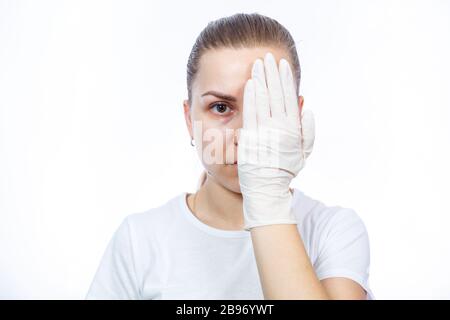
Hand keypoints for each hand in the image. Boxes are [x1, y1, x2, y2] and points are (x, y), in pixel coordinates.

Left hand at [238, 52, 314, 230]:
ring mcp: (264, 131)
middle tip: (268, 57)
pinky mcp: (250, 136)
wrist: (267, 188)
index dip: (285, 79)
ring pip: (263, 99)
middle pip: (276, 94)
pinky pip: (251, 112)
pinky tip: (250, 83)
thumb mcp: (303, 153)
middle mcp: (280, 127)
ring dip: (260, 79)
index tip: (282, 65)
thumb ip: (307, 131)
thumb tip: (306, 108)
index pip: (289, 97)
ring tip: (258, 64)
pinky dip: (251, 96)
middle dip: (272, 73)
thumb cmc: (285, 171)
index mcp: (293, 128)